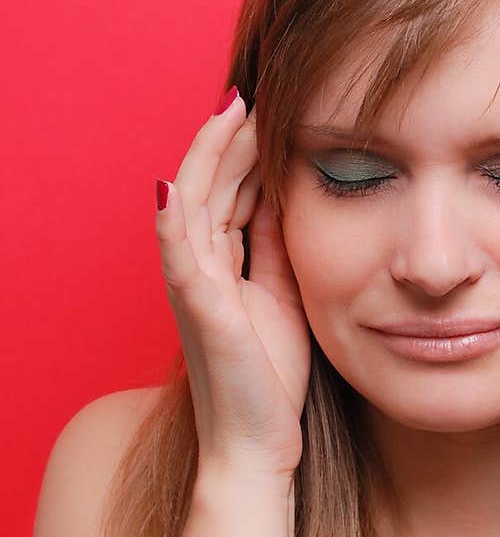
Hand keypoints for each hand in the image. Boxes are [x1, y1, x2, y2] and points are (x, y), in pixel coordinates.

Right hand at [155, 86, 311, 483]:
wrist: (258, 443)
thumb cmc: (270, 376)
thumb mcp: (285, 293)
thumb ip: (278, 248)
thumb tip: (290, 198)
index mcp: (222, 263)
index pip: (230, 190)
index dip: (246, 149)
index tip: (273, 111)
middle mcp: (201, 268)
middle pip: (208, 185)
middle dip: (228, 138)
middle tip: (253, 93)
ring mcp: (194, 287)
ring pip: (189, 204)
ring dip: (206, 156)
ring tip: (229, 113)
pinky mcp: (199, 311)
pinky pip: (178, 256)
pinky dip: (173, 219)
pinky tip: (175, 184)